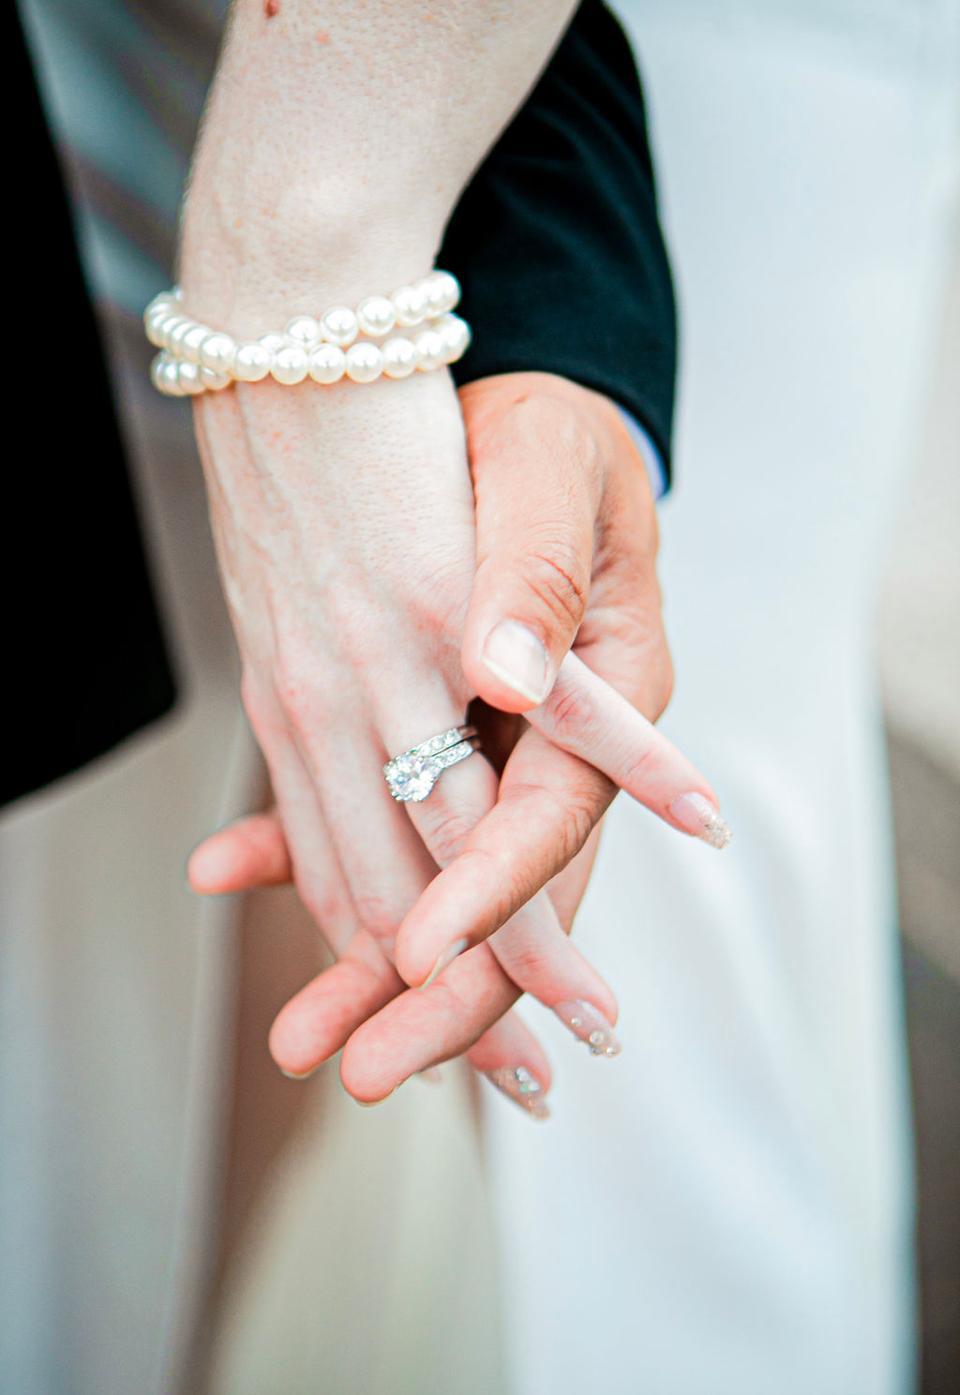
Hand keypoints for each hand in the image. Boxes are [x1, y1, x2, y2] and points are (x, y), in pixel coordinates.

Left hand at [190, 372, 730, 1106]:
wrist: (521, 425)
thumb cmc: (549, 442)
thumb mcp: (553, 474)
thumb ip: (534, 574)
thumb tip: (508, 678)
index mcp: (613, 693)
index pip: (551, 822)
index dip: (492, 899)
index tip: (419, 960)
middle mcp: (555, 740)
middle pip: (510, 893)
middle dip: (444, 994)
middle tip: (367, 1071)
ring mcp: (493, 745)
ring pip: (440, 874)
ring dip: (373, 956)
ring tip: (309, 1040)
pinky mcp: (429, 725)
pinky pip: (377, 806)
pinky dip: (310, 846)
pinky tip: (237, 872)